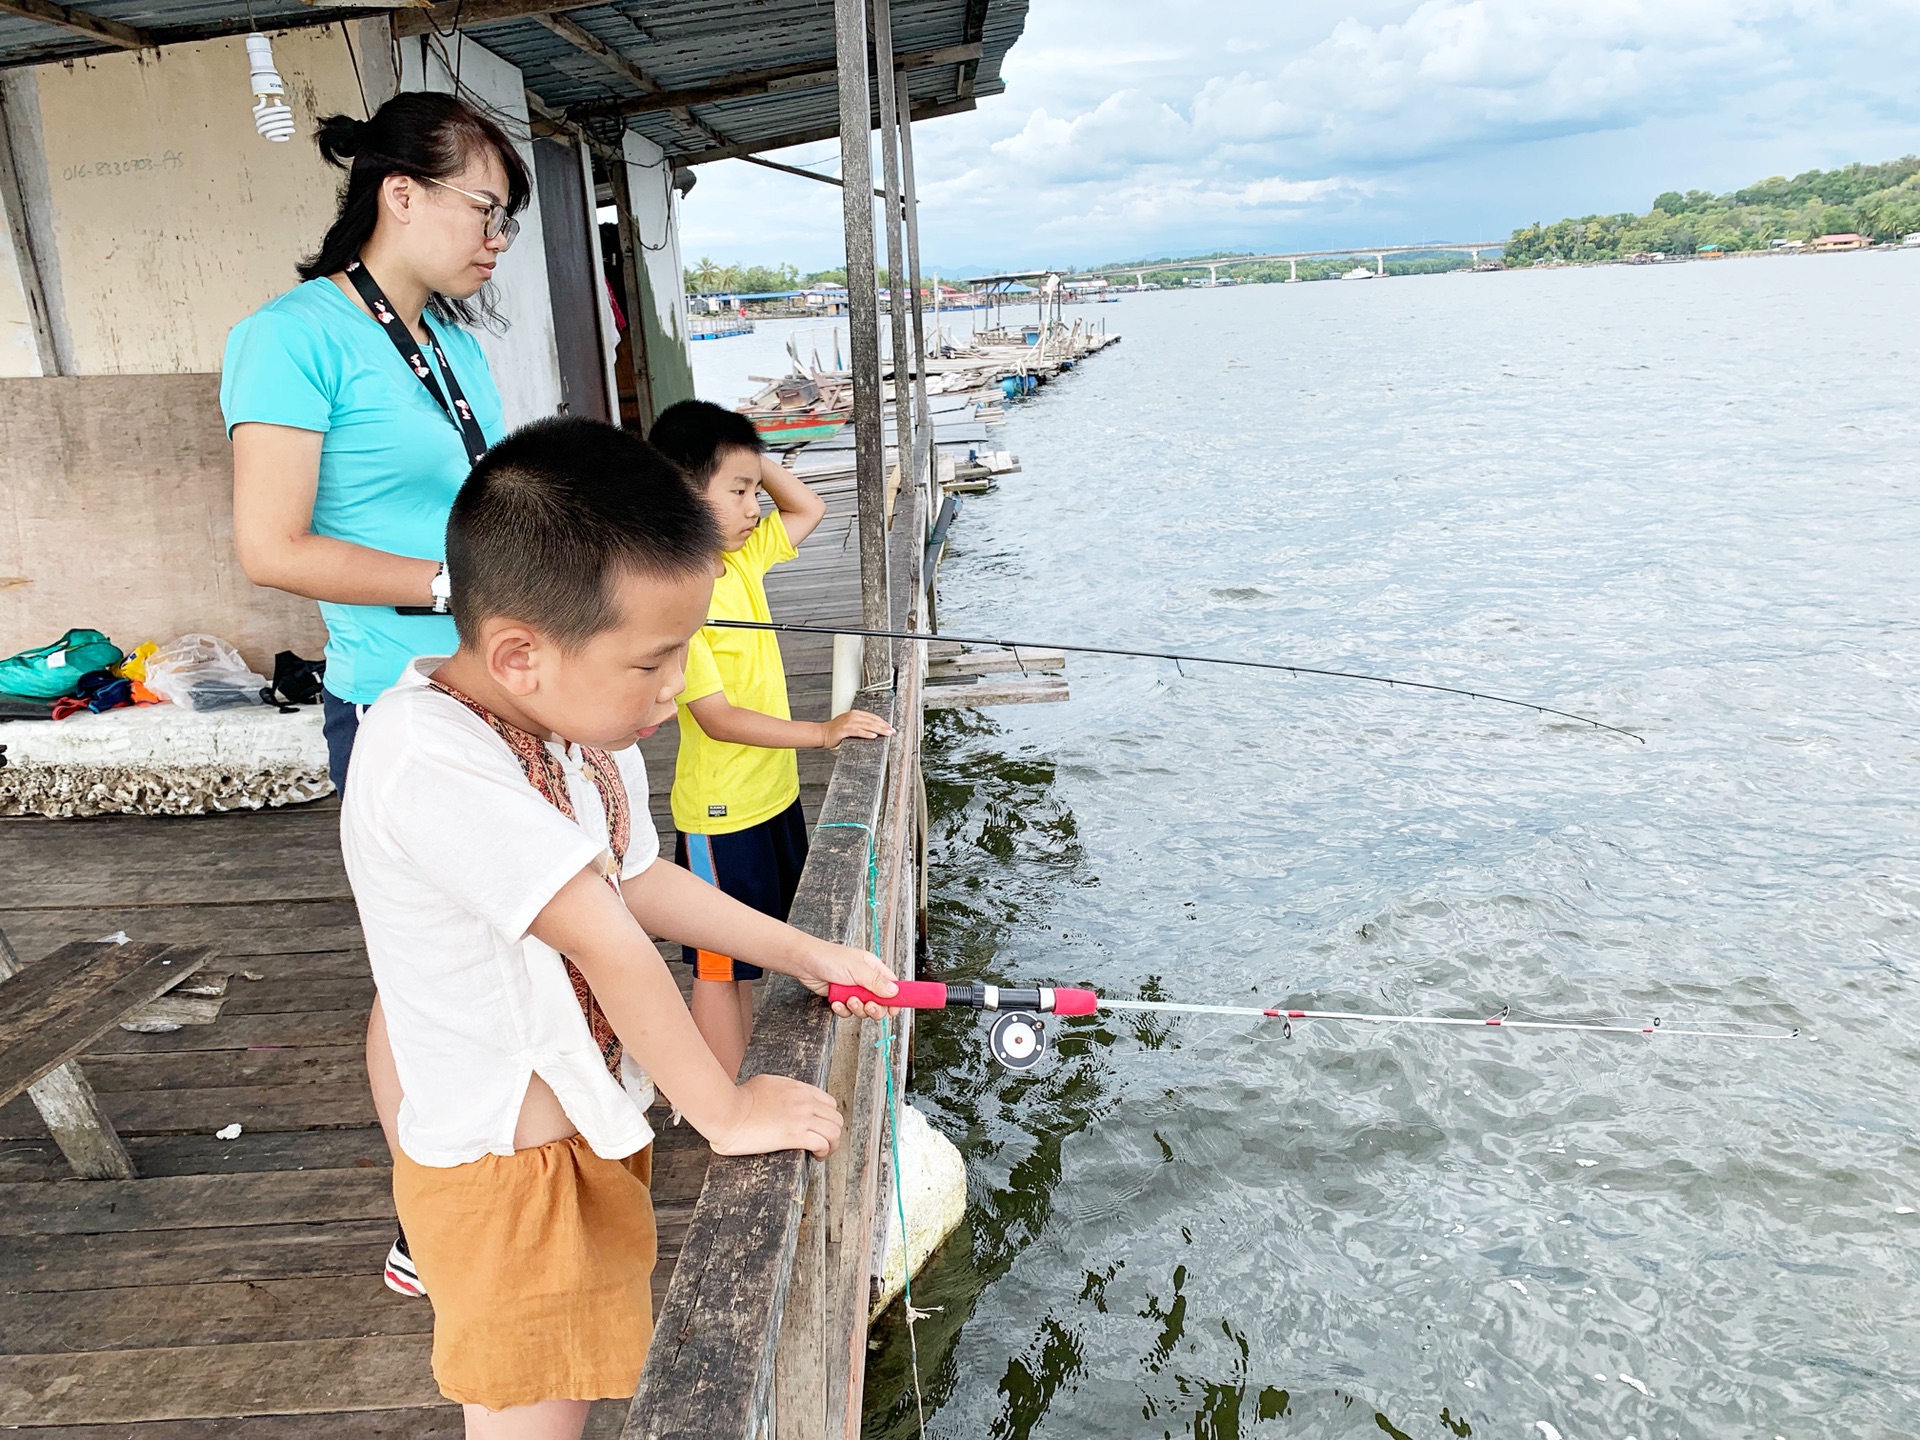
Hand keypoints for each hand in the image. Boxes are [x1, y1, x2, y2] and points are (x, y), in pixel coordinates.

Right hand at [709, 1073, 842, 1158]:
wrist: (726, 1110)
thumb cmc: (736, 1100)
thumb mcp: (763, 1084)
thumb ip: (777, 1090)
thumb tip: (775, 1096)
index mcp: (798, 1088)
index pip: (829, 1102)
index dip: (827, 1119)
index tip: (819, 1130)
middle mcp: (804, 1101)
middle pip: (836, 1118)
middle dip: (833, 1133)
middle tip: (822, 1144)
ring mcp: (801, 1117)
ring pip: (834, 1131)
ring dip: (831, 1145)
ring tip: (821, 1153)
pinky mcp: (795, 1135)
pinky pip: (823, 1144)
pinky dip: (823, 1152)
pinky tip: (815, 1157)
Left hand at [793, 941, 898, 1018]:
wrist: (804, 963)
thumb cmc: (828, 957)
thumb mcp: (856, 969)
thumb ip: (876, 982)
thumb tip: (894, 991)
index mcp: (873, 968)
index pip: (892, 986)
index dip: (895, 999)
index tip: (894, 1009)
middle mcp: (865, 980)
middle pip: (880, 1002)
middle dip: (874, 1008)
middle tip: (868, 1006)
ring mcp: (853, 990)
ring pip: (863, 1010)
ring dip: (856, 1008)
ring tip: (848, 1000)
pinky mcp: (841, 998)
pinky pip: (847, 1012)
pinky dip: (842, 1009)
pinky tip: (837, 1001)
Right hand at [819, 709, 893, 749]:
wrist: (822, 734)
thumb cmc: (836, 732)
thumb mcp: (850, 725)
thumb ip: (860, 725)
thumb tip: (874, 730)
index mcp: (855, 714)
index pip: (872, 716)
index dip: (882, 721)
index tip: (890, 727)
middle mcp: (852, 716)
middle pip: (872, 720)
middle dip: (884, 726)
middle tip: (892, 731)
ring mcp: (848, 722)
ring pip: (867, 725)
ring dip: (879, 729)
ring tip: (887, 733)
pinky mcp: (844, 730)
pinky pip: (858, 731)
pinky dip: (866, 733)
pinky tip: (873, 736)